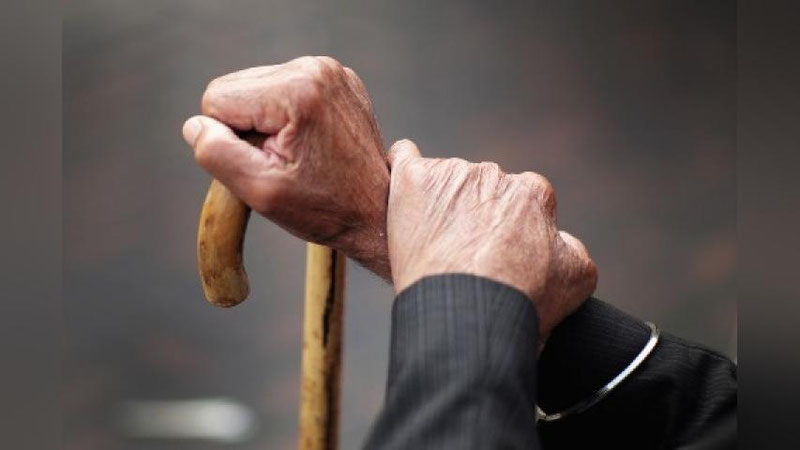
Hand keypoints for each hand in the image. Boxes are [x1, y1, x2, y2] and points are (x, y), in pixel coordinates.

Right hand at [182, 56, 390, 278]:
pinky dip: (286, 115)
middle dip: (246, 127)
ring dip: (264, 122)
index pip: (216, 98)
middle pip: (235, 88)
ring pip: (256, 88)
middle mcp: (315, 69)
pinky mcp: (336, 79)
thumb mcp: (261, 190)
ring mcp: (330, 71)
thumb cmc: (324, 207)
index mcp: (296, 90)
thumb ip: (217, 153)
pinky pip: (283, 89)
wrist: (375, 211)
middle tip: (281, 161)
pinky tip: (308, 142)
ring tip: (296, 153)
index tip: (263, 162)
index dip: (227, 139)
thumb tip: (196, 125)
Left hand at [386, 139, 596, 337]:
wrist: (468, 313)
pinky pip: (403, 157)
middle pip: (480, 190)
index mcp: (532, 193)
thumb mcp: (575, 279)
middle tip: (461, 256)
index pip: (521, 200)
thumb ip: (572, 249)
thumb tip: (560, 238)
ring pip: (444, 181)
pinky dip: (401, 168)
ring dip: (439, 203)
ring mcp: (452, 173)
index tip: (496, 254)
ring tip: (430, 246)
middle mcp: (494, 174)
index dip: (509, 229)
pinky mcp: (413, 179)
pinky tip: (399, 190)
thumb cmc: (520, 301)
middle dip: (473, 215)